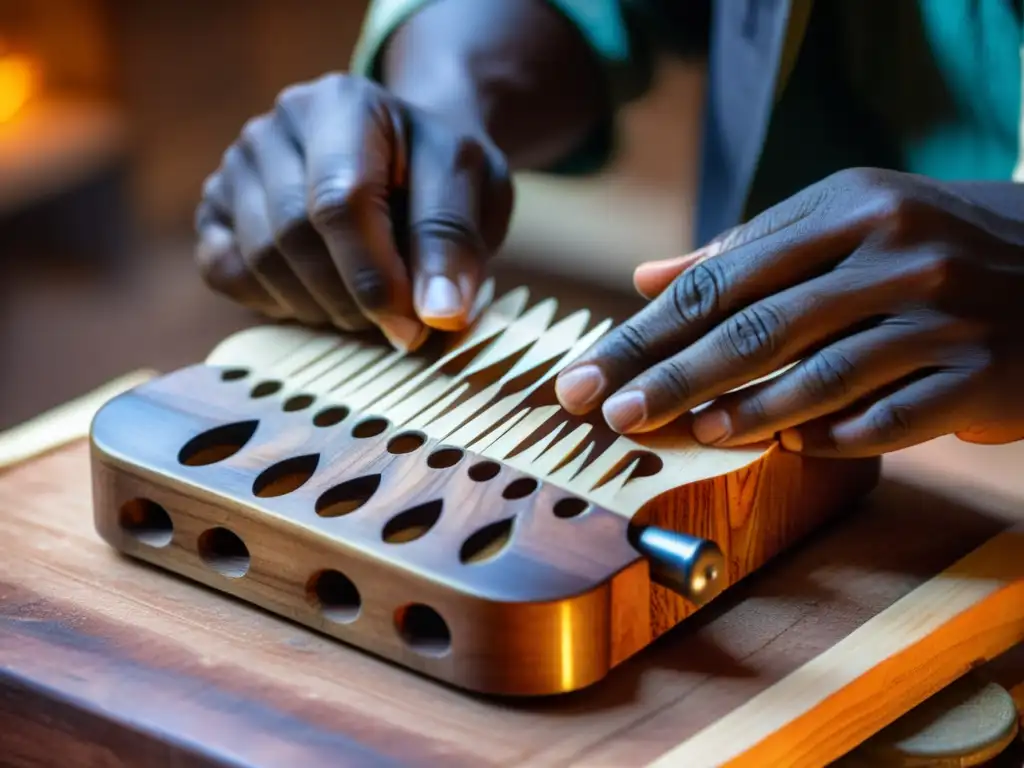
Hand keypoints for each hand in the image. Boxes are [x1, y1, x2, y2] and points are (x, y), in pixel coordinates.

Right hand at [194, 73, 513, 349]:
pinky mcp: (216, 208)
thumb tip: (437, 314)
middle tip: (396, 323)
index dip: (374, 277)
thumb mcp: (476, 190)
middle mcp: (277, 126)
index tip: (413, 326)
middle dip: (350, 298)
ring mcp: (238, 166)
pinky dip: (275, 303)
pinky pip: (226, 273)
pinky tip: (321, 297)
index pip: (340, 201)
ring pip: (259, 260)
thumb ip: (456, 242)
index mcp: (344, 104)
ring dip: (319, 306)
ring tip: (366, 306)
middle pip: (293, 234)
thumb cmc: (441, 177)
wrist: (408, 163)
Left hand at [555, 168, 1023, 456]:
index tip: (585, 373)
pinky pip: (892, 418)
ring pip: (821, 374)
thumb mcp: (845, 219)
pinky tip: (790, 449)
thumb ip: (745, 251)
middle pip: (754, 327)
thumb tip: (645, 279)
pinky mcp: (982, 372)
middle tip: (608, 414)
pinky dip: (835, 437)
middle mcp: (893, 253)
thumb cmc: (932, 242)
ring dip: (745, 412)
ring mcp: (941, 313)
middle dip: (669, 376)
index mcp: (846, 207)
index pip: (718, 279)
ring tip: (685, 433)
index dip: (643, 331)